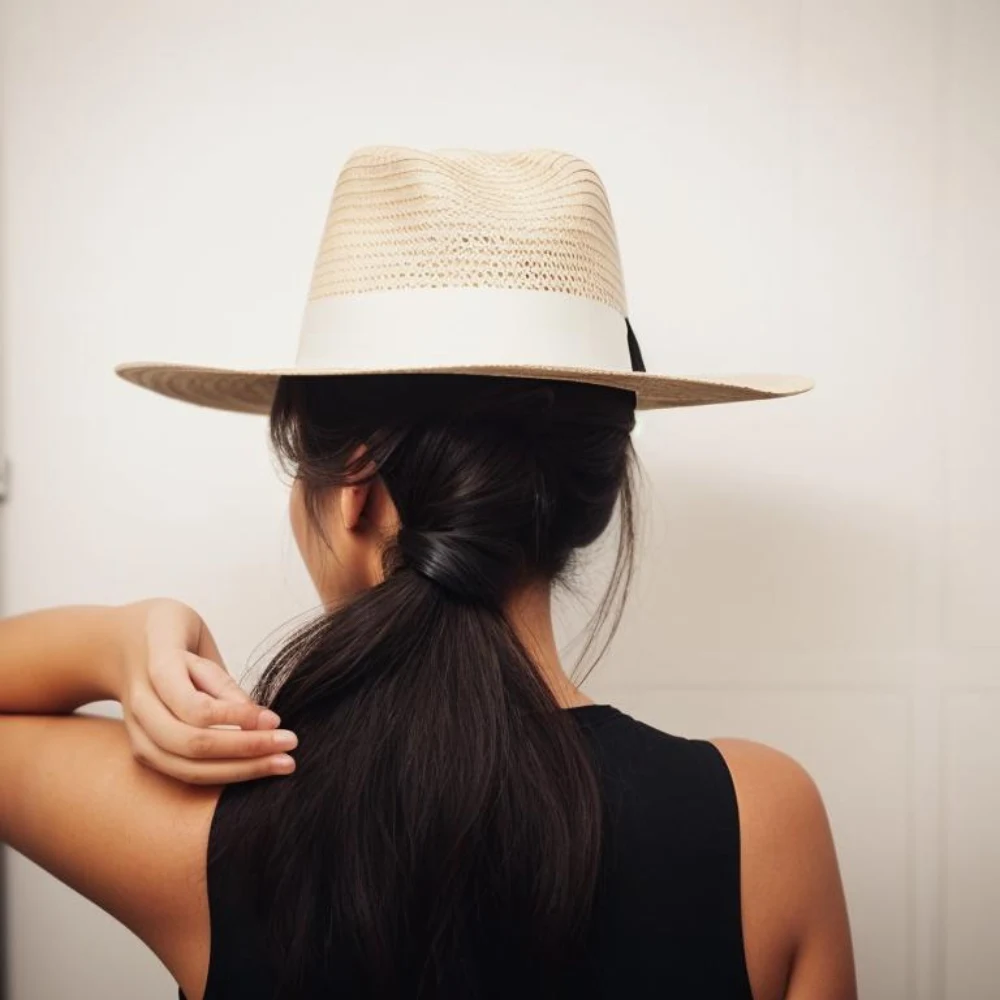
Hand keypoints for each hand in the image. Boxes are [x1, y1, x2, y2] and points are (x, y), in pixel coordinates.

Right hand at [116, 598, 297, 784]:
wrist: (114, 645)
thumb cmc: (167, 633)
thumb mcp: (194, 634)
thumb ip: (219, 678)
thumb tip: (257, 719)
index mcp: (156, 665)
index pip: (195, 707)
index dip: (237, 718)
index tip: (276, 719)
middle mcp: (140, 704)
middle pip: (192, 744)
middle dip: (246, 750)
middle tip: (290, 743)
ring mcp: (136, 732)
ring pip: (186, 767)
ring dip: (239, 771)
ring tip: (283, 764)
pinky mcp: (143, 750)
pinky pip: (183, 772)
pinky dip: (222, 775)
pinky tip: (255, 768)